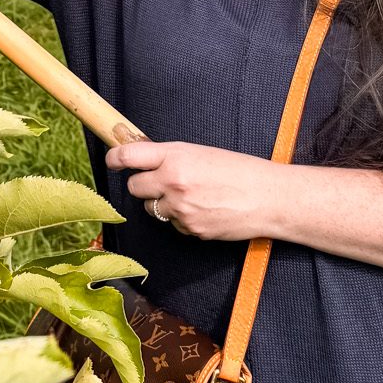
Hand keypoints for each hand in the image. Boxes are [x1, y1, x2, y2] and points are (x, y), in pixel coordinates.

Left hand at [105, 138, 281, 240]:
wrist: (269, 197)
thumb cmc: (240, 170)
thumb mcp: (202, 152)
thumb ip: (171, 156)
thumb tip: (144, 159)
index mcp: (176, 156)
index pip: (129, 156)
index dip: (115, 157)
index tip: (112, 159)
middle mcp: (173, 181)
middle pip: (135, 187)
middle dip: (144, 184)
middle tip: (161, 181)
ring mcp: (180, 208)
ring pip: (152, 208)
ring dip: (163, 203)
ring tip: (191, 196)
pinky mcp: (190, 229)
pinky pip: (173, 224)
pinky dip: (182, 219)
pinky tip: (204, 210)